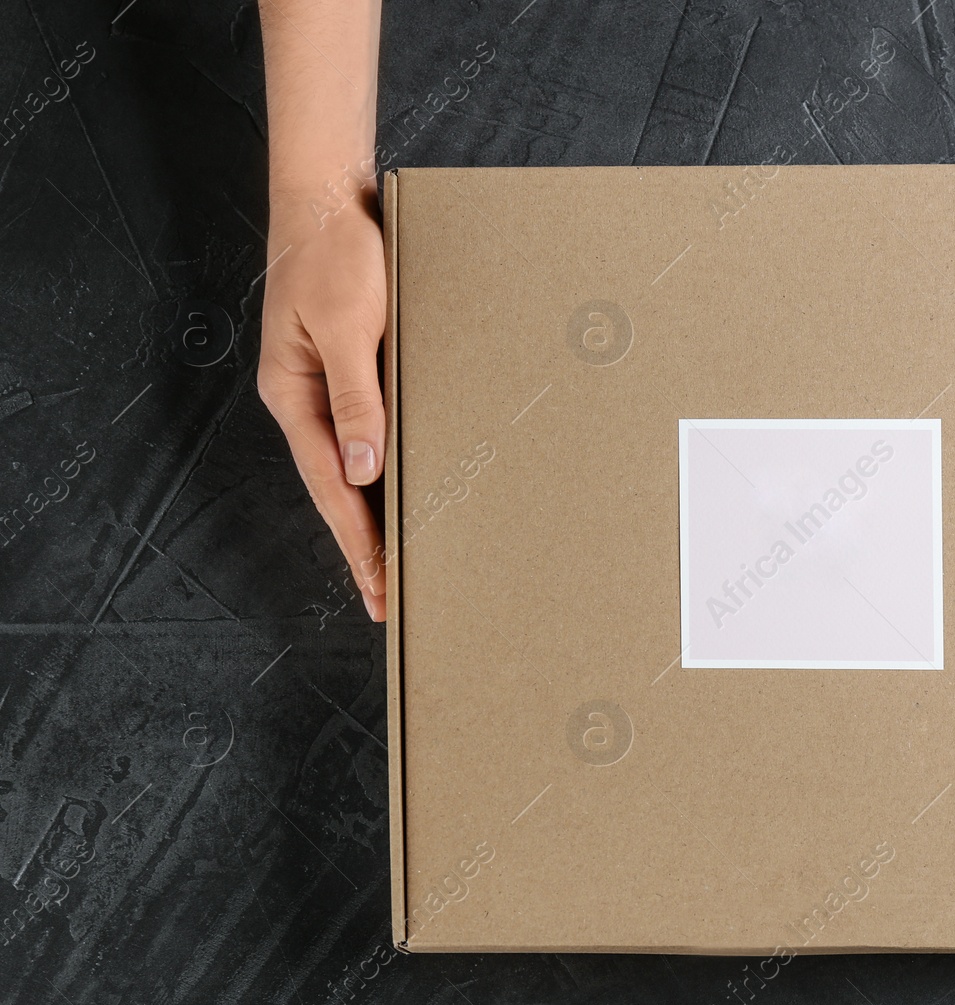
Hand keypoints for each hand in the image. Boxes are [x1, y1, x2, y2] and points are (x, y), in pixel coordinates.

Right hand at [257, 201, 387, 620]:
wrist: (329, 198)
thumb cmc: (336, 254)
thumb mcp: (346, 326)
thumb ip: (356, 398)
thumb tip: (362, 469)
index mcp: (294, 396)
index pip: (331, 488)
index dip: (358, 542)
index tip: (380, 588)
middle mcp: (306, 400)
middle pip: (338, 489)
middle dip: (364, 545)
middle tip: (389, 600)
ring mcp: (326, 387)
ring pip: (353, 466)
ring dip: (375, 513)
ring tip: (398, 563)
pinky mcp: (350, 370)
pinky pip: (369, 432)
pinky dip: (385, 469)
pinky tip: (404, 491)